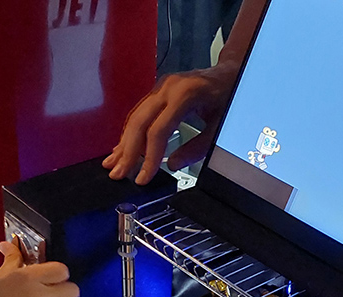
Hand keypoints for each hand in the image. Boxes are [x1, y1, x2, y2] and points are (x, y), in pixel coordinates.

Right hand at [0, 242, 79, 296]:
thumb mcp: (0, 274)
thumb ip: (13, 258)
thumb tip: (10, 244)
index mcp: (29, 277)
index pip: (63, 271)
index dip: (60, 273)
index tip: (54, 276)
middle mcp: (39, 295)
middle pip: (72, 290)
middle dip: (65, 289)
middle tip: (54, 291)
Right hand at [102, 61, 239, 185]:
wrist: (230, 72)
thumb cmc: (228, 98)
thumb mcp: (219, 126)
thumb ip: (198, 147)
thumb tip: (172, 166)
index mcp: (185, 95)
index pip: (158, 130)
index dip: (149, 157)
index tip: (143, 177)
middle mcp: (168, 88)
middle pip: (139, 122)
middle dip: (127, 151)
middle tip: (118, 174)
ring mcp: (160, 87)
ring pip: (135, 117)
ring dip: (123, 143)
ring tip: (112, 165)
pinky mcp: (157, 92)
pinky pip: (139, 113)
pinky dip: (130, 133)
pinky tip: (122, 149)